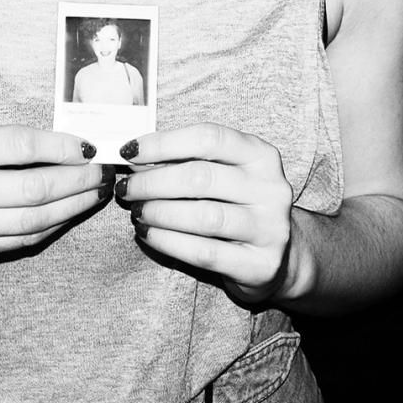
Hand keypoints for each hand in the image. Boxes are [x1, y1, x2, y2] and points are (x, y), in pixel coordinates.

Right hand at [0, 123, 106, 259]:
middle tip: (103, 170)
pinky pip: (19, 241)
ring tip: (95, 191)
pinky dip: (51, 226)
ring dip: (72, 206)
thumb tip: (68, 147)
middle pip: (31, 190)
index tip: (89, 145)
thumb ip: (5, 141)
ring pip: (31, 222)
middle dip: (77, 180)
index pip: (18, 147)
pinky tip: (70, 211)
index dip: (61, 146)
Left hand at [118, 123, 294, 304]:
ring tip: (136, 211)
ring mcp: (270, 228)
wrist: (276, 256)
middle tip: (126, 188)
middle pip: (201, 177)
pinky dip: (168, 241)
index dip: (163, 143)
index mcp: (260, 155)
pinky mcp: (261, 264)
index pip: (208, 138)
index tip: (129, 152)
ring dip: (159, 212)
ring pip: (203, 217)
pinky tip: (147, 234)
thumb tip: (134, 158)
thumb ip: (183, 162)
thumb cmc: (235, 206)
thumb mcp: (220, 175)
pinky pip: (204, 252)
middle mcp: (271, 188)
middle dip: (153, 182)